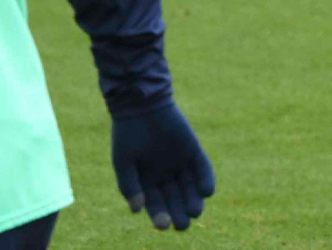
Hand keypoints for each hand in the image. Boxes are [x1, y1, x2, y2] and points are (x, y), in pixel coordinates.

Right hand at [110, 102, 215, 231]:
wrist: (141, 105)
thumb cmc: (128, 134)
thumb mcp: (124, 161)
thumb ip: (129, 185)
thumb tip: (137, 210)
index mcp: (147, 182)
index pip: (156, 206)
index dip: (160, 217)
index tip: (163, 225)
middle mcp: (165, 176)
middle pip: (176, 201)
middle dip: (179, 214)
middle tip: (183, 224)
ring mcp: (180, 164)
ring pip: (191, 189)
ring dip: (194, 201)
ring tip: (195, 210)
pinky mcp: (193, 151)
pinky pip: (203, 169)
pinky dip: (206, 180)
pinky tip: (207, 191)